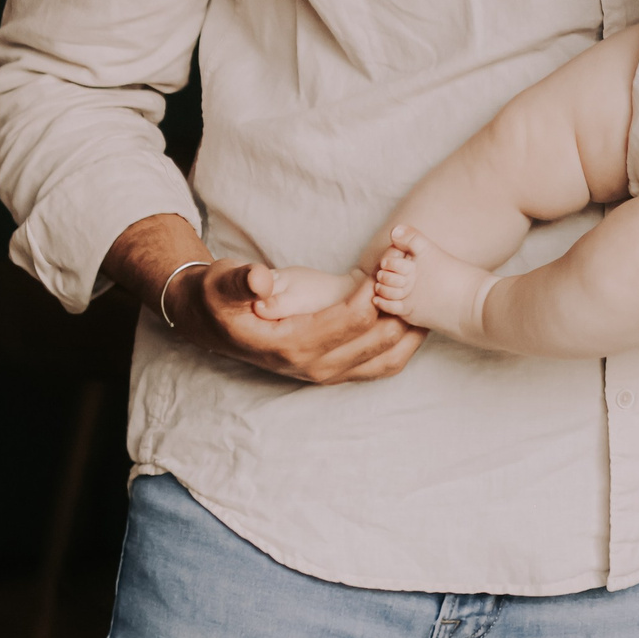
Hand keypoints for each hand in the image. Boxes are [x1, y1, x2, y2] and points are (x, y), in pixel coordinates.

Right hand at [175, 259, 425, 383]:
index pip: (349, 322)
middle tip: (413, 275)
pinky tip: (415, 320)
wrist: (214, 322)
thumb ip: (241, 281)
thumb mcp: (222, 282)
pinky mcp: (335, 370)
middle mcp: (312, 366)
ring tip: (425, 299)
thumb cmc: (222, 297)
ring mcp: (326, 373)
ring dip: (409, 332)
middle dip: (399, 307)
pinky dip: (404, 345)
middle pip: (377, 342)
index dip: (372, 293)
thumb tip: (259, 281)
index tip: (385, 264)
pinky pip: (381, 367)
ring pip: (386, 360)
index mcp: (290, 345)